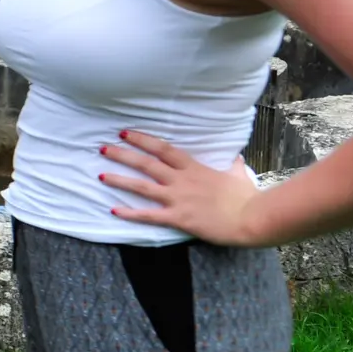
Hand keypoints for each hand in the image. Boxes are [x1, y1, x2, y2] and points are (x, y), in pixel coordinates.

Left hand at [99, 129, 266, 245]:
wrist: (252, 218)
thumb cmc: (246, 197)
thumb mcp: (237, 174)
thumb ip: (231, 164)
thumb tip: (235, 156)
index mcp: (194, 168)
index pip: (163, 149)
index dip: (143, 140)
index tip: (125, 133)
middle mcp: (181, 180)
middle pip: (146, 164)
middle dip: (123, 155)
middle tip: (103, 148)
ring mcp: (178, 199)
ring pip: (142, 187)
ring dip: (120, 180)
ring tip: (100, 175)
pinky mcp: (178, 218)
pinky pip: (149, 216)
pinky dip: (131, 213)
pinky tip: (114, 210)